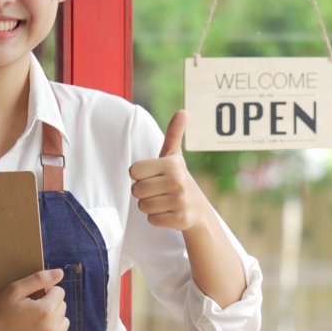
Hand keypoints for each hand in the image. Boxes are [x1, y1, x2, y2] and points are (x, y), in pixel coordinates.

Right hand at [0, 269, 69, 330]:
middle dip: (49, 306)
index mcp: (46, 310)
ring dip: (54, 321)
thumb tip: (60, 273)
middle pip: (62, 308)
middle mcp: (52, 328)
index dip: (45, 293)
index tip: (31, 300)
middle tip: (29, 312)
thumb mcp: (15, 290)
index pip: (59, 292)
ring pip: (64, 324)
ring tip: (34, 324)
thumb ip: (39, 279)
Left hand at [130, 110, 209, 231]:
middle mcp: (177, 181)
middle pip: (136, 190)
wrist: (197, 208)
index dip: (140, 176)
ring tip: (163, 201)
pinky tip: (169, 213)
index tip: (153, 176)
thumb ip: (174, 133)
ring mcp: (180, 201)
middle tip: (158, 191)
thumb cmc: (177, 179)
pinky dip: (157, 219)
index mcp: (172, 164)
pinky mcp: (181, 219)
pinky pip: (152, 220)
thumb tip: (183, 111)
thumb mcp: (174, 156)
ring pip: (143, 206)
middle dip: (143, 193)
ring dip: (150, 206)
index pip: (134, 172)